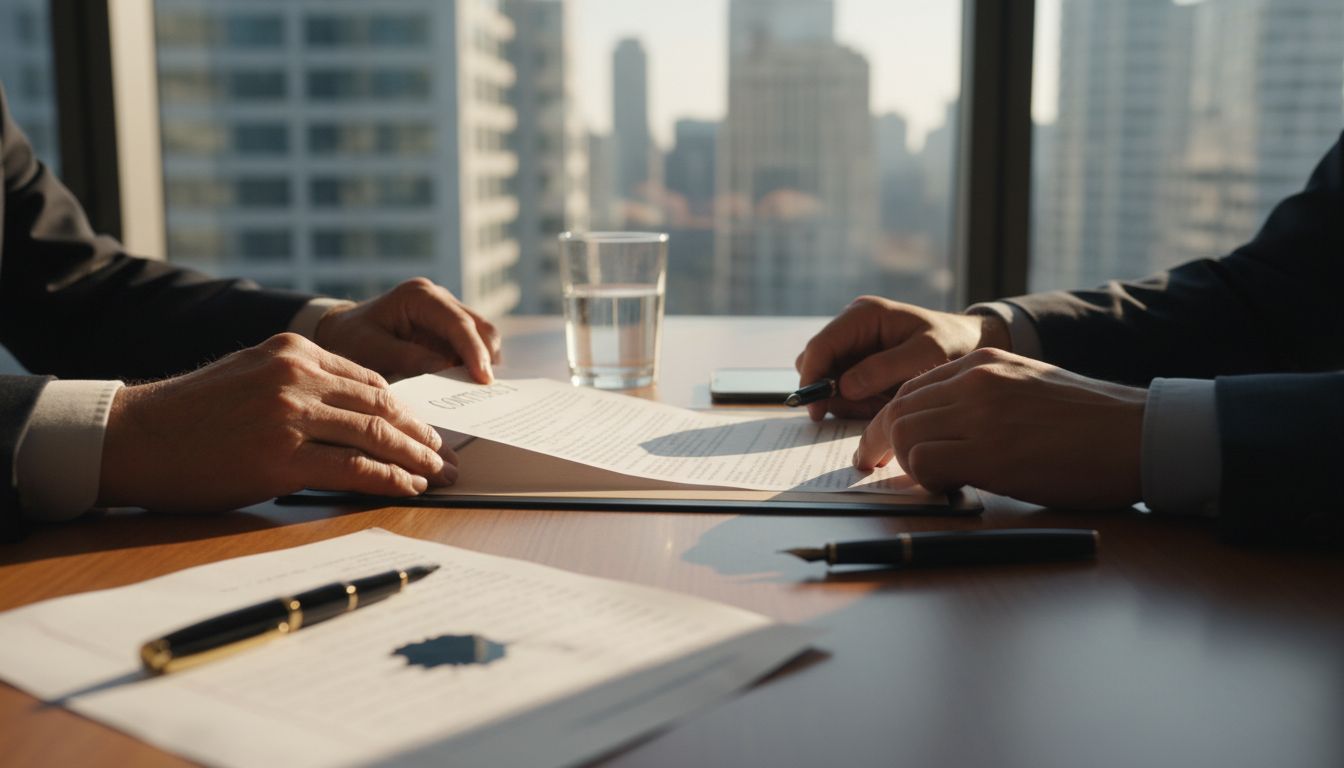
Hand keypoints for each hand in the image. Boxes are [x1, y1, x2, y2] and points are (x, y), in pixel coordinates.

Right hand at [98, 333, 456, 512]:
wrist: (134, 437)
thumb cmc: (192, 417)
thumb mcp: (252, 378)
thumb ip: (301, 387)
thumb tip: (356, 419)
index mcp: (293, 352)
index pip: (370, 381)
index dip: (406, 411)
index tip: (427, 431)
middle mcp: (296, 376)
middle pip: (381, 407)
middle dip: (421, 436)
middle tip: (449, 457)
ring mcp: (289, 415)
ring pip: (374, 436)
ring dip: (416, 459)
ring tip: (440, 475)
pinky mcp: (280, 457)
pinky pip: (353, 469)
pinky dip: (389, 480)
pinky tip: (408, 488)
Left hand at [314, 277, 501, 382]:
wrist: (342, 333)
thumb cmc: (351, 339)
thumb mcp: (370, 350)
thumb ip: (406, 358)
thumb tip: (445, 370)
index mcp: (419, 296)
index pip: (459, 324)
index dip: (475, 352)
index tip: (484, 380)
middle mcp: (440, 299)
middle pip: (481, 328)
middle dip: (486, 359)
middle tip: (485, 393)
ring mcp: (448, 313)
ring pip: (484, 338)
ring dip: (482, 364)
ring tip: (475, 393)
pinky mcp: (451, 331)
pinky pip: (473, 348)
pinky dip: (474, 367)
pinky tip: (467, 387)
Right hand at [795, 296, 1009, 420]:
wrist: (971, 348)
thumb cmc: (953, 346)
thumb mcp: (927, 355)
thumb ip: (885, 368)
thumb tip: (844, 387)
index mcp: (863, 315)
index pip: (819, 347)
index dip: (812, 378)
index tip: (817, 410)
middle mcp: (852, 327)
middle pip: (817, 364)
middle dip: (833, 392)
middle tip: (864, 410)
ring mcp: (854, 345)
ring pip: (828, 379)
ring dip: (847, 400)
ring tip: (881, 404)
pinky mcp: (859, 363)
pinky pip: (843, 389)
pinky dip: (857, 402)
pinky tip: (882, 403)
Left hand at [854, 348, 1145, 508]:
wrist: (1140, 435)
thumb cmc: (1092, 423)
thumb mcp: (1027, 389)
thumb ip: (982, 400)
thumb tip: (942, 431)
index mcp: (984, 361)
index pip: (911, 387)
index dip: (892, 420)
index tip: (885, 444)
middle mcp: (975, 379)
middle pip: (897, 411)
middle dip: (881, 444)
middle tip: (876, 469)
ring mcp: (980, 413)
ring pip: (904, 436)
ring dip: (907, 465)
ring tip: (933, 482)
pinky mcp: (989, 451)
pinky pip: (924, 464)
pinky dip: (927, 482)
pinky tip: (952, 489)